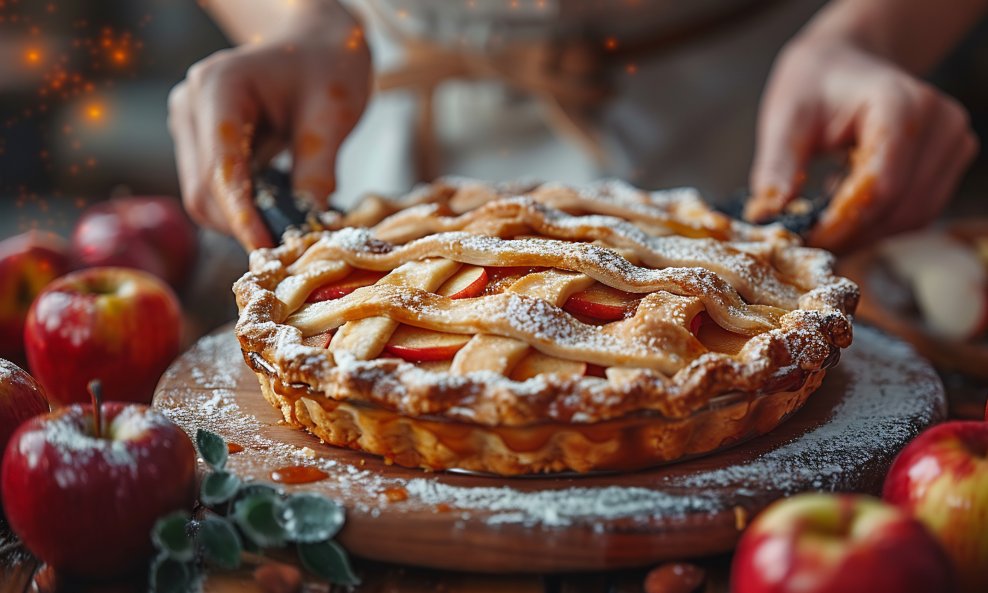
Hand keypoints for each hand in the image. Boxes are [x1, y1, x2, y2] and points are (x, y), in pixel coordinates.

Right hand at [168, 9, 370, 249]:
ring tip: (293, 219)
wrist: (316, 43)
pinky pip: (215, 190)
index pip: (221, 167)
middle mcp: (191, 104)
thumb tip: (308, 227)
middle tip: (294, 243)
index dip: (241, 214)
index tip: (265, 248)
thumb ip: (318, 170)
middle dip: (245, 223)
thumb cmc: (328, 66)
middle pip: (203, 190)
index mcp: (219, 86)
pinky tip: (280, 202)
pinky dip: (246, 207)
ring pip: (204, 197)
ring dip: (245, 218)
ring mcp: (190, 124)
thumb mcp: (334, 115)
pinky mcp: (200, 143)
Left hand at [746, 35, 977, 251]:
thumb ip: (777, 166)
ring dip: (866, 234)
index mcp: (899, 103)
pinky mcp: (949, 161)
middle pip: (901, 206)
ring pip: (914, 215)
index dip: (843, 223)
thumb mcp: (785, 117)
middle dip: (852, 235)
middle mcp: (938, 122)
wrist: (847, 62)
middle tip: (807, 245)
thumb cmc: (815, 84)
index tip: (805, 240)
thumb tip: (767, 216)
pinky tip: (846, 210)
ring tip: (822, 227)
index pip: (880, 184)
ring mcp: (951, 141)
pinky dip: (880, 224)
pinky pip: (918, 210)